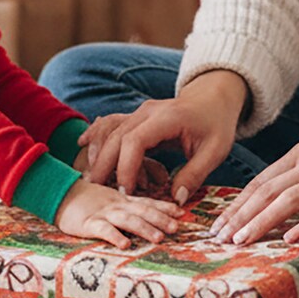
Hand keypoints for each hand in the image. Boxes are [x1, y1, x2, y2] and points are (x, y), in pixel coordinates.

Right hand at [53, 178, 184, 250]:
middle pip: (142, 211)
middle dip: (161, 219)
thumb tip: (147, 215)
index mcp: (123, 200)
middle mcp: (117, 205)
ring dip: (144, 228)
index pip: (148, 202)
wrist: (59, 194)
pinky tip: (124, 245)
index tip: (181, 214)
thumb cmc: (86, 200)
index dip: (164, 207)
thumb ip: (127, 206)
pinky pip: (103, 230)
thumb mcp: (110, 200)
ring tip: (159, 238)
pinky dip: (114, 237)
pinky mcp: (88, 223)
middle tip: (177, 228)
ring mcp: (103, 213)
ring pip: (127, 220)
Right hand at [77, 70, 248, 202]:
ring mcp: (140, 112)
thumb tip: (176, 200)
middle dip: (105, 164)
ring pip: (110, 130)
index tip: (127, 192)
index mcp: (166, 118)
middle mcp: (147, 112)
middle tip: (97, 190)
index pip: (135, 141)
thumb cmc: (216, 124)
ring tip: (91, 177)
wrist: (213, 98)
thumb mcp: (215, 151)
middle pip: (116, 136)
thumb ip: (194, 174)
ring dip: (98, 152)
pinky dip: (97, 133)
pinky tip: (82, 144)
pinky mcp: (137, 117)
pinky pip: (112, 124)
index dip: (127, 168)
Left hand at [210, 111, 298, 245]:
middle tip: (219, 239)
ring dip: (262, 221)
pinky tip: (291, 238)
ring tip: (243, 241)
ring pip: (289, 200)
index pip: (260, 181)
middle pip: (268, 191)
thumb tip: (272, 200)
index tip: (218, 225)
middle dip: (240, 217)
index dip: (237, 204)